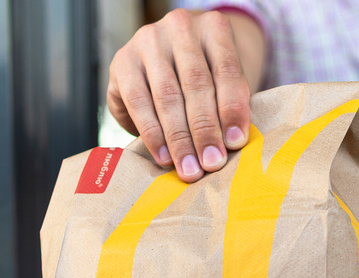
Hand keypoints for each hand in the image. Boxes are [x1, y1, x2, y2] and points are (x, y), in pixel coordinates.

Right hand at [107, 8, 263, 181]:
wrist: (171, 57)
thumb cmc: (207, 76)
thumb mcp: (224, 82)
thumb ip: (230, 105)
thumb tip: (231, 145)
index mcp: (214, 28)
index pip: (227, 71)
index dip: (232, 109)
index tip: (236, 143)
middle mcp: (180, 28)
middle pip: (196, 84)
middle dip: (205, 130)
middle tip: (211, 163)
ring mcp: (148, 41)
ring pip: (167, 96)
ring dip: (179, 138)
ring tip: (189, 168)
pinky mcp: (123, 61)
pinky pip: (138, 102)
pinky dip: (152, 134)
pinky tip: (164, 157)